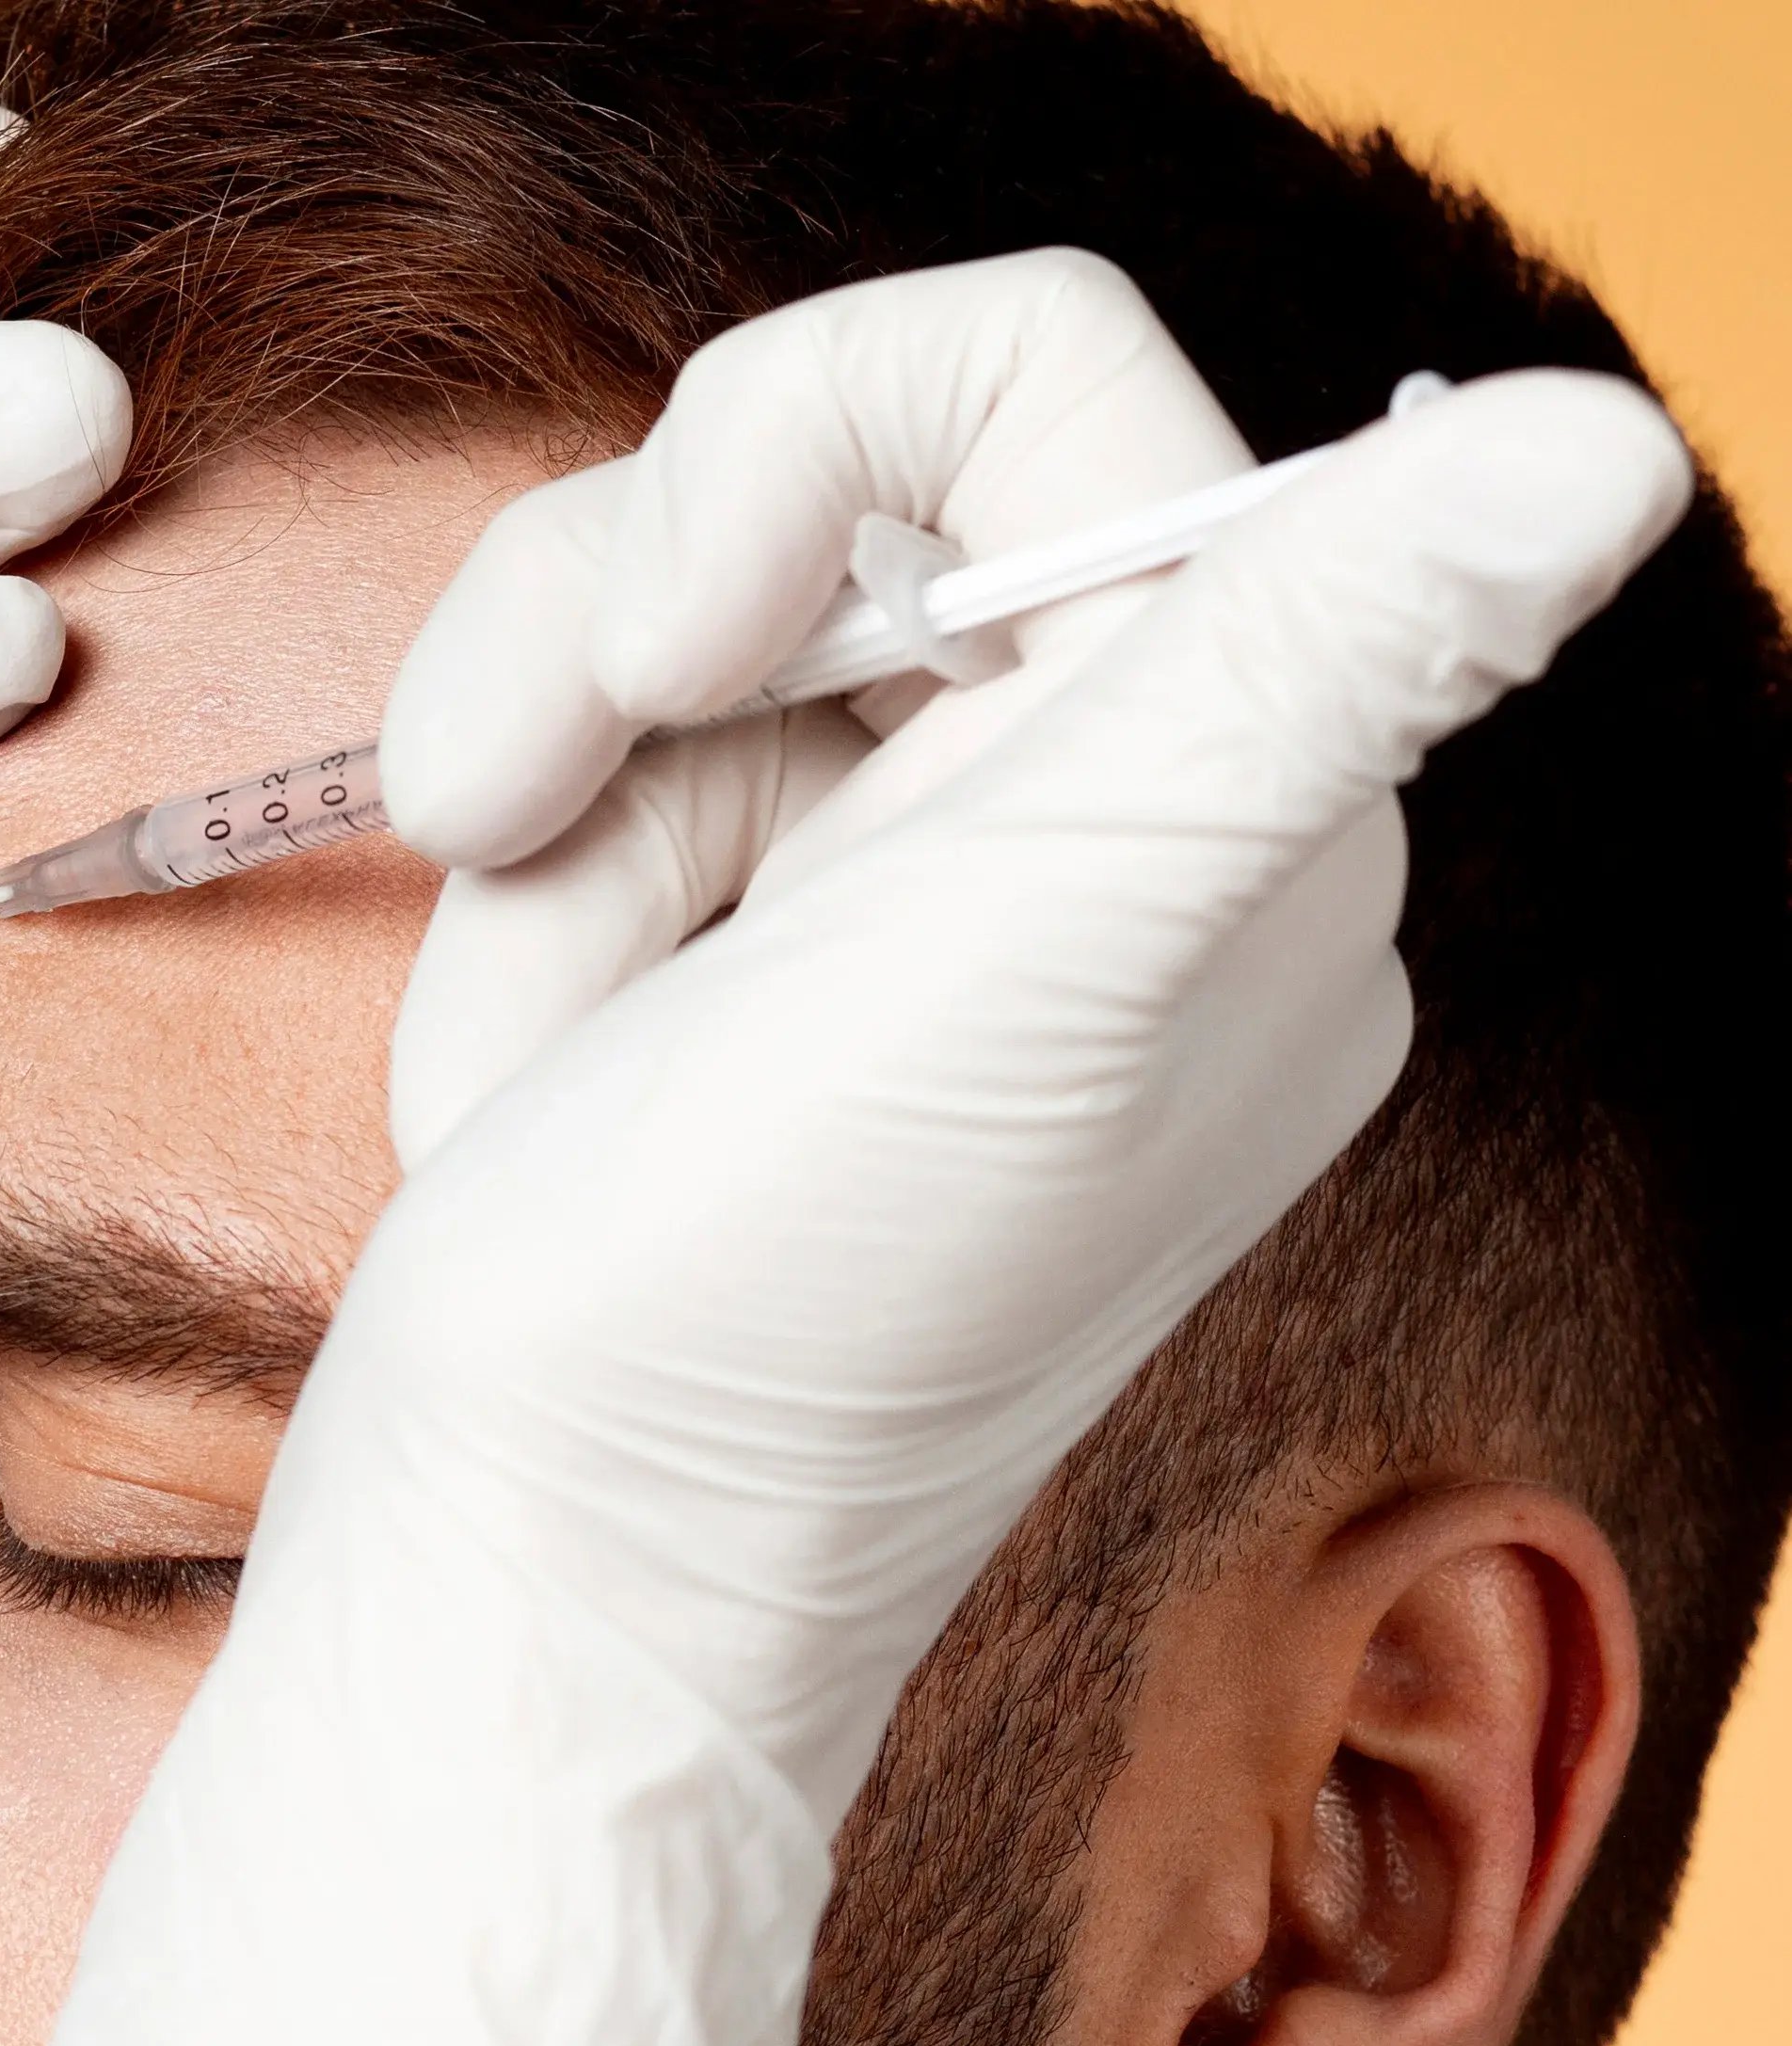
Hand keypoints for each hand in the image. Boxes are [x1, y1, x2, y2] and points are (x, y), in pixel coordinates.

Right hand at [0, 251, 1687, 2045]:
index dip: (807, 452)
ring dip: (543, 803)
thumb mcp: (1052, 944)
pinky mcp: (737, 981)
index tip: (695, 643)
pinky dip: (524, 923)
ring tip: (534, 999)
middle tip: (513, 807)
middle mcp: (1100, 828)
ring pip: (661, 628)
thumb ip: (1317, 665)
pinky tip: (539, 1079)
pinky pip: (596, 799)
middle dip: (616, 639)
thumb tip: (1602, 449)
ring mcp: (902, 907)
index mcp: (1246, 790)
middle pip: (816, 487)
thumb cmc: (776, 1316)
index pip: (1033, 390)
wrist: (534, 1587)